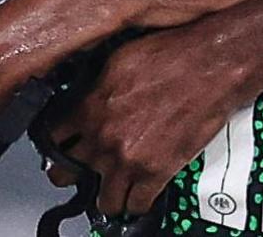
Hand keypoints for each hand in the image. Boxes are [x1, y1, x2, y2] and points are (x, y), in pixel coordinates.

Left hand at [51, 29, 247, 218]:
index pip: (52, 137)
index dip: (54, 143)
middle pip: (66, 173)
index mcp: (90, 107)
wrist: (210, 67)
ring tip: (109, 191)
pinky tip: (137, 197)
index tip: (59, 146)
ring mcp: (128, 159)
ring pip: (101, 199)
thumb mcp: (116, 61)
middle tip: (77, 172)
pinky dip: (135, 205)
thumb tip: (85, 97)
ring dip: (104, 196)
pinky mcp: (157, 173)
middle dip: (70, 174)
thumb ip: (95, 87)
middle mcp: (104, 137)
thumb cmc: (170, 56)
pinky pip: (136, 205)